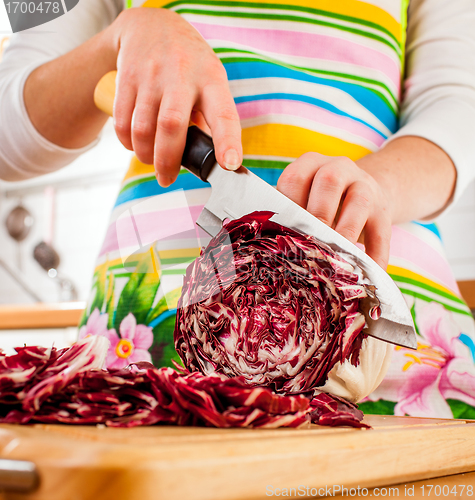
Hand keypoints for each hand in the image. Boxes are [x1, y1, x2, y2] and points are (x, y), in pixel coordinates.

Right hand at [107, 8, 241, 185]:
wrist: (150, 26)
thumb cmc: (189, 65)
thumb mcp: (210, 82)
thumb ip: (210, 119)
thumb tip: (211, 159)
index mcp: (211, 80)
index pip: (224, 114)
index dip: (227, 142)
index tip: (230, 165)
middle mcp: (182, 75)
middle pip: (172, 126)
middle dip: (167, 161)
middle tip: (166, 179)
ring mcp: (152, 75)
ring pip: (143, 128)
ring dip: (145, 155)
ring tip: (151, 162)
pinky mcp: (127, 77)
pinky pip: (123, 121)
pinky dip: (128, 143)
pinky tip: (135, 145)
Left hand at [277, 153, 392, 268]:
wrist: (365, 194)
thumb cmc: (319, 203)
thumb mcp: (303, 198)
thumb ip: (289, 216)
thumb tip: (272, 249)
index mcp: (310, 164)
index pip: (295, 178)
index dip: (288, 206)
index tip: (283, 233)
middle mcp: (339, 168)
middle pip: (329, 181)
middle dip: (317, 214)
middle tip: (309, 243)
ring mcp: (366, 186)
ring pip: (359, 202)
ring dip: (345, 233)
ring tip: (336, 260)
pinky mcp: (384, 210)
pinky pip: (381, 232)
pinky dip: (374, 255)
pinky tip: (366, 273)